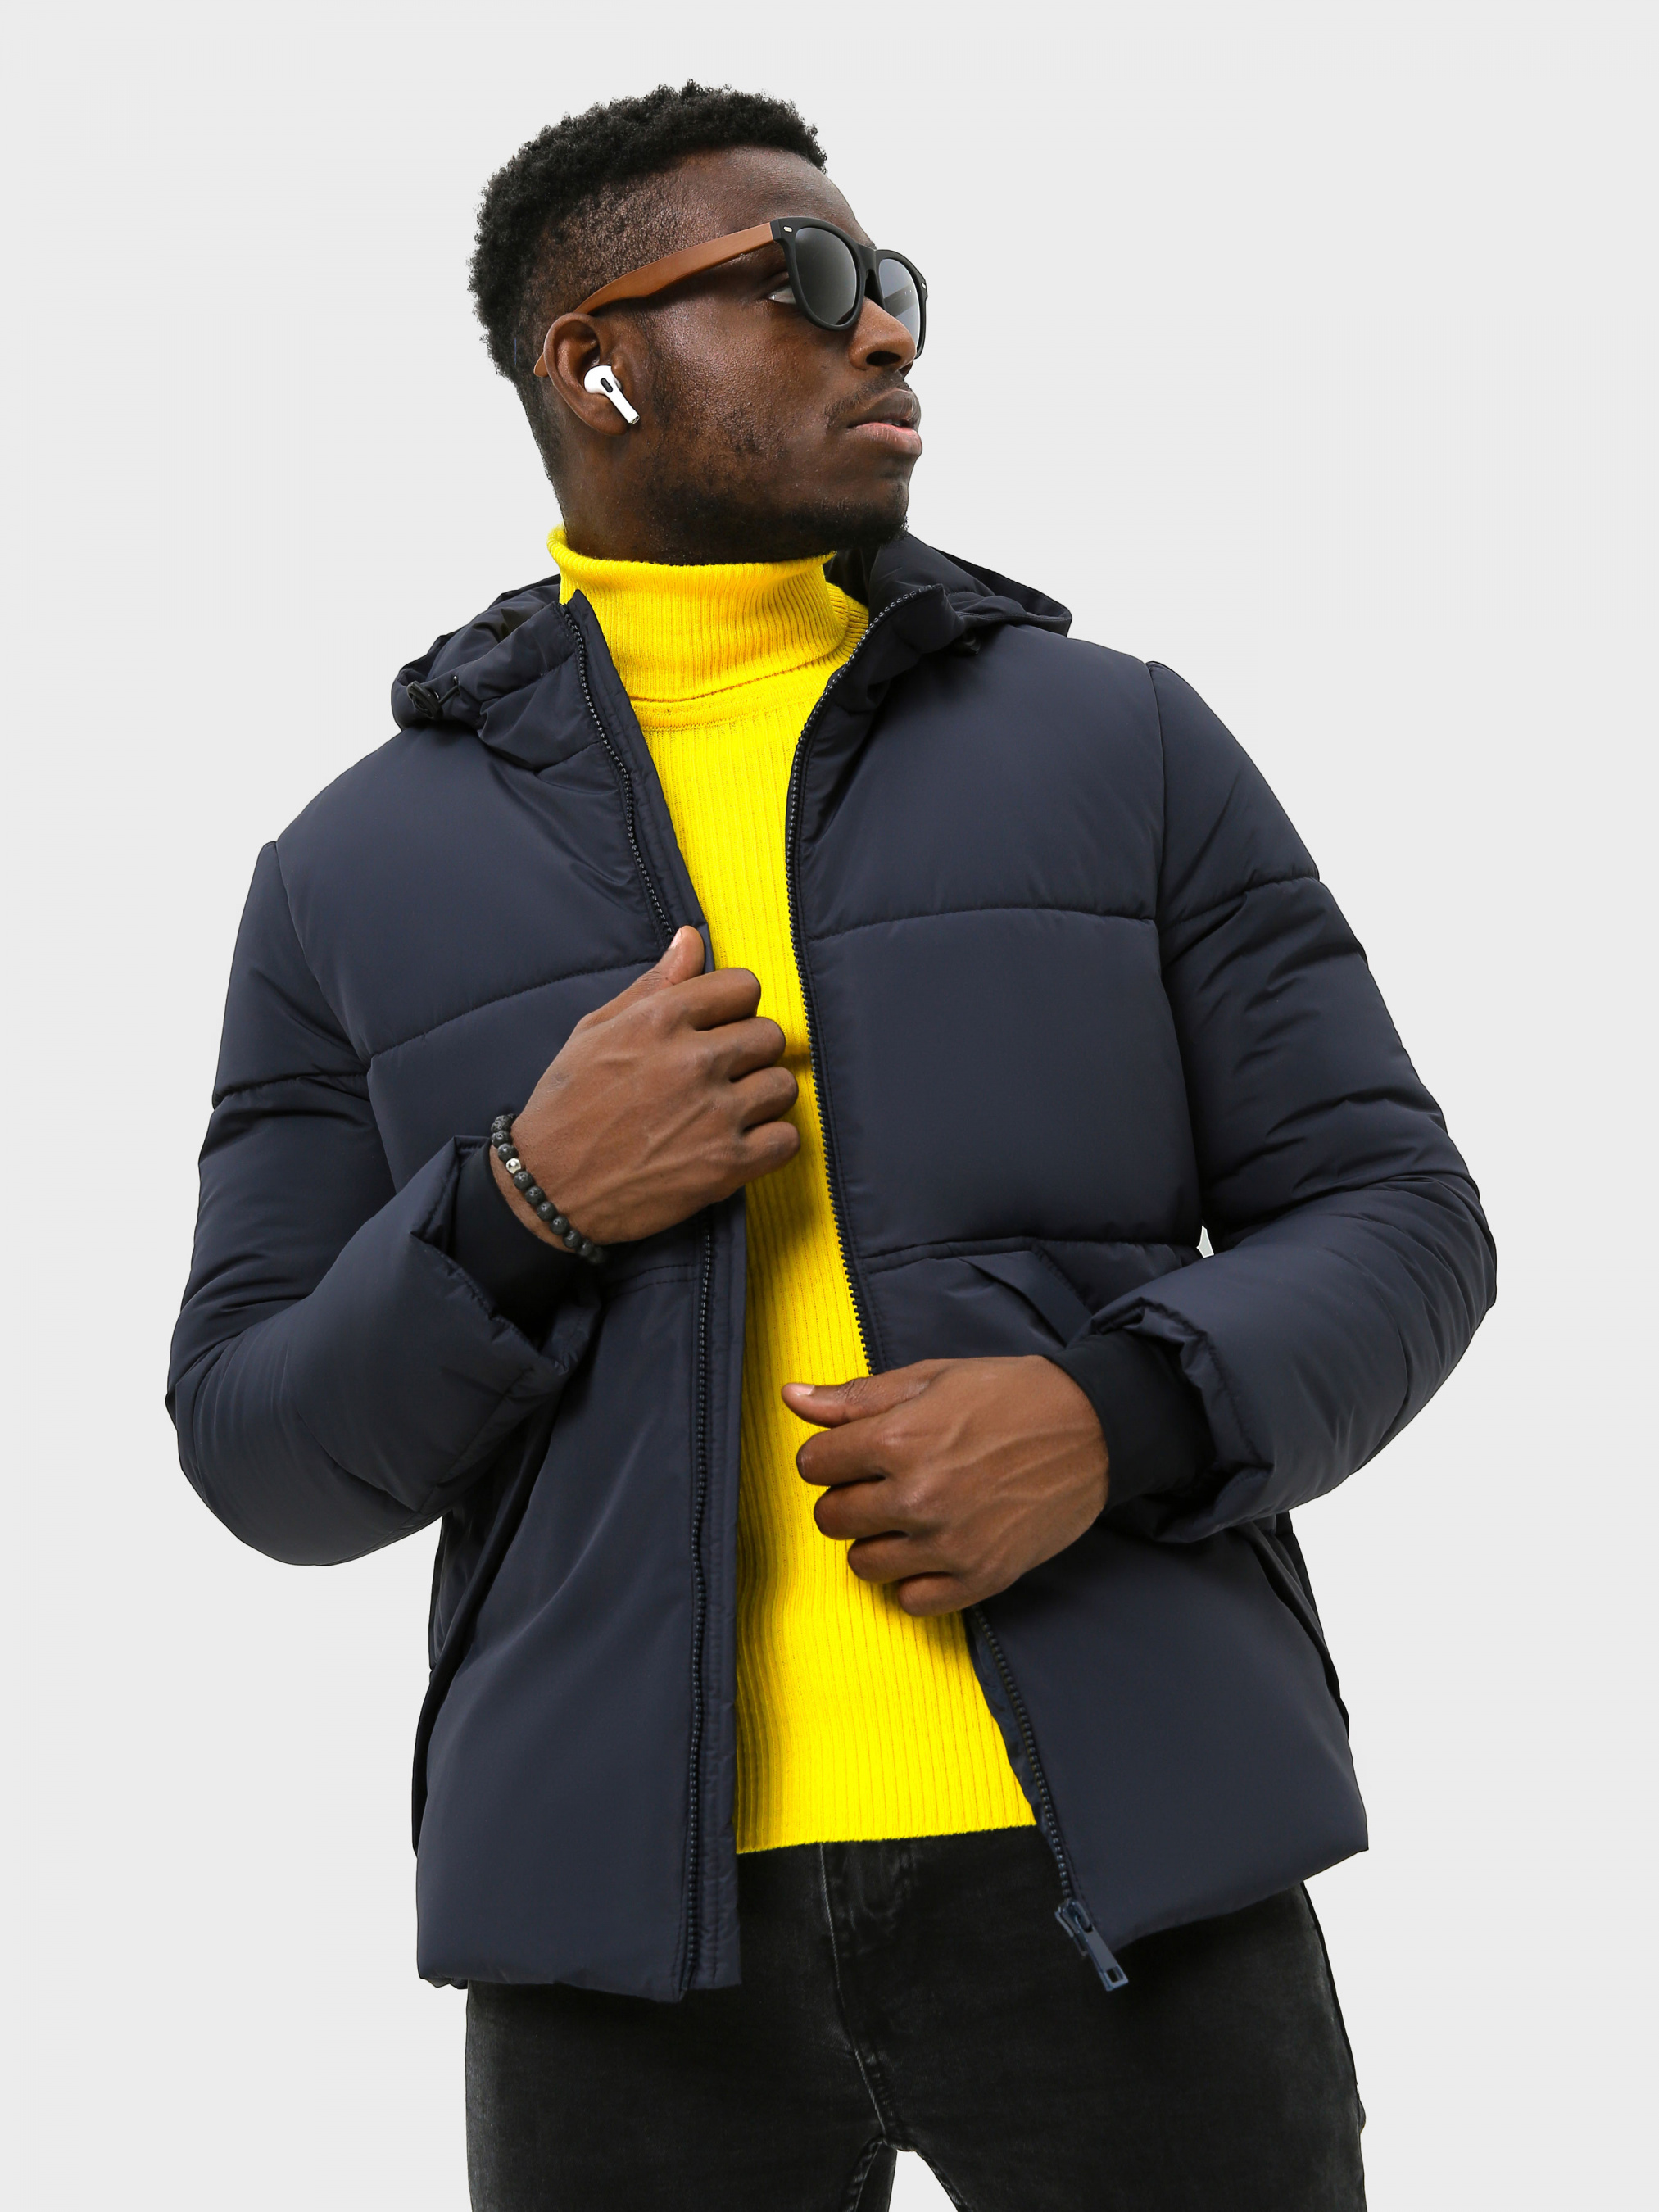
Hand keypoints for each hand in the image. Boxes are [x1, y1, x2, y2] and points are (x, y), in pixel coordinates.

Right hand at [494, 925, 799, 1246]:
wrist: (548, 1187)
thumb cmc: (567, 1105)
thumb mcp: (596, 1031)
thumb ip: (653, 985)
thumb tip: (691, 939)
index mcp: (660, 1020)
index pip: (743, 986)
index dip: (734, 1006)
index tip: (719, 1026)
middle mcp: (693, 1061)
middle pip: (769, 1035)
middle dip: (749, 1052)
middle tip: (722, 1073)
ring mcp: (714, 1114)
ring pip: (782, 1085)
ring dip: (762, 1097)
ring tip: (731, 1109)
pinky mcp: (726, 1164)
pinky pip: (786, 1139)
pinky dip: (770, 1142)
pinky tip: (743, 1142)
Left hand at [783, 1357, 1109, 1616]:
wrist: (1093, 1428)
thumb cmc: (1010, 1395)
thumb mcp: (930, 1379)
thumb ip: (856, 1397)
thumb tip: (791, 1398)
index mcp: (898, 1439)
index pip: (813, 1465)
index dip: (828, 1455)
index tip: (852, 1452)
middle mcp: (917, 1497)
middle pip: (831, 1518)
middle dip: (847, 1497)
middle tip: (883, 1482)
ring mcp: (949, 1544)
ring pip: (863, 1564)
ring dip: (876, 1540)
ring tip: (909, 1516)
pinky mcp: (981, 1577)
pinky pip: (912, 1601)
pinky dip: (914, 1579)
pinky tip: (932, 1548)